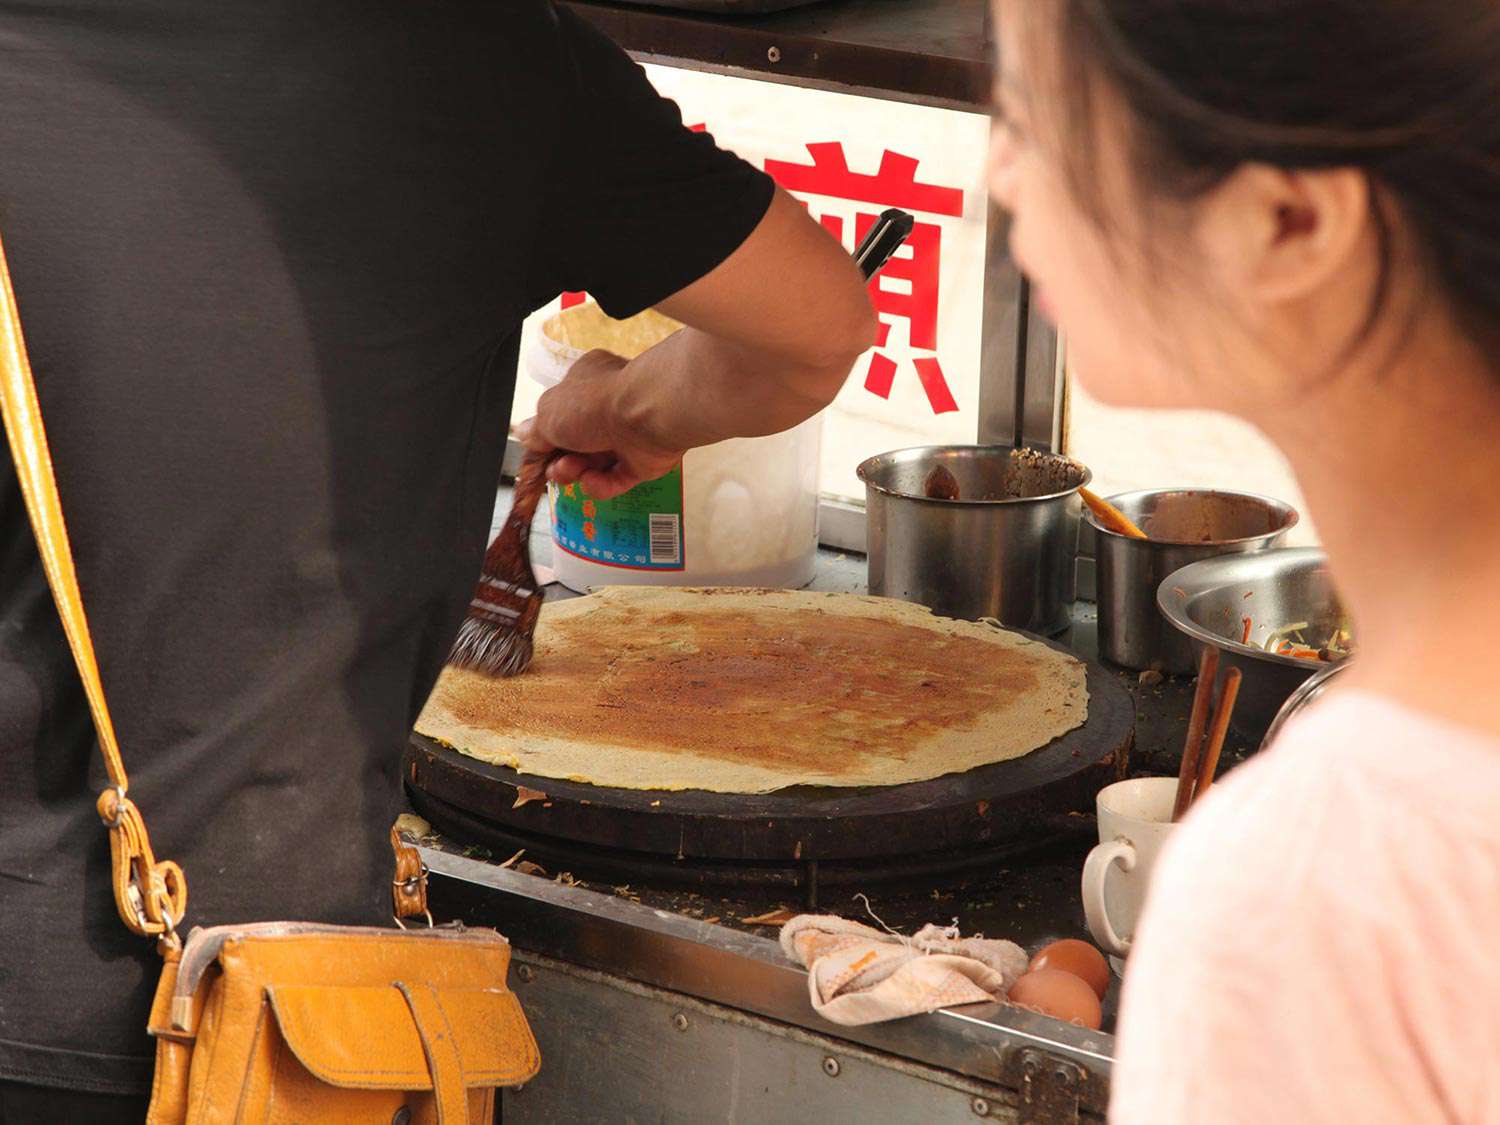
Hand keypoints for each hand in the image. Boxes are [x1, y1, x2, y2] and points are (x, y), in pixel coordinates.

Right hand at [517, 348, 683, 499]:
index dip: (548, 433)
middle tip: (556, 469)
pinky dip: (602, 485)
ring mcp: (628, 434)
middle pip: (577, 441)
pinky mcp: (643, 461)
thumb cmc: (594, 403)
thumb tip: (523, 433)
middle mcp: (609, 406)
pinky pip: (617, 479)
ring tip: (573, 472)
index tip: (537, 451)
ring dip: (578, 471)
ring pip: (595, 462)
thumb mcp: (549, 413)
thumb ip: (536, 428)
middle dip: (561, 459)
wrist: (646, 416)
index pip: (563, 410)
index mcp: (586, 382)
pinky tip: (593, 480)